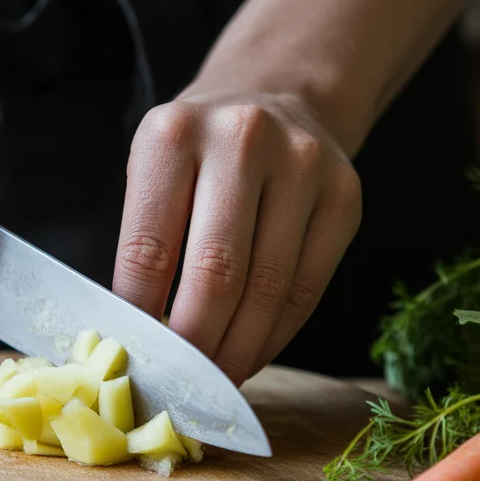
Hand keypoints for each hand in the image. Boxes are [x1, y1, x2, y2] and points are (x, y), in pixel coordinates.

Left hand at [113, 88, 361, 383]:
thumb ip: (144, 245)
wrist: (276, 95)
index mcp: (172, 134)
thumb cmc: (198, 153)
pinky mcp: (346, 195)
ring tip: (213, 380)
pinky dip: (274, 336)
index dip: (140, 319)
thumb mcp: (153, 172)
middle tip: (178, 385)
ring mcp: (303, 164)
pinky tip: (251, 354)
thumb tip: (133, 342)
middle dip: (194, 345)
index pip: (150, 250)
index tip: (133, 360)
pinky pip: (308, 289)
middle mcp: (242, 139)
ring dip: (237, 351)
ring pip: (267, 289)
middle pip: (215, 273)